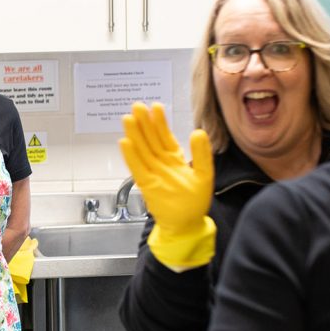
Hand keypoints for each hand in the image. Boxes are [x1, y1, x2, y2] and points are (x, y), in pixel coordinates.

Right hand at [119, 102, 213, 236]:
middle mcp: (161, 163)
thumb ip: (202, 153)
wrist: (187, 224)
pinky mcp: (147, 185)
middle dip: (144, 123)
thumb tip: (198, 131)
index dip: (160, 122)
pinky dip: (131, 156)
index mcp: (174, 158)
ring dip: (134, 135)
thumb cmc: (194, 201)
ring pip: (142, 150)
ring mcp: (153, 173)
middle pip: (150, 139)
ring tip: (128, 118)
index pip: (165, 136)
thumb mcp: (204, 174)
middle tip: (137, 106)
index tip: (156, 106)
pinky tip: (125, 142)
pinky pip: (137, 168)